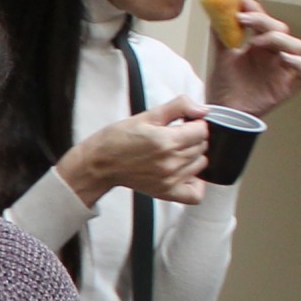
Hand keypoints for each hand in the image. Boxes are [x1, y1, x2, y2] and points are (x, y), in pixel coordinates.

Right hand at [58, 100, 208, 204]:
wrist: (99, 164)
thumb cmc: (117, 139)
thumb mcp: (147, 115)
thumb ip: (179, 106)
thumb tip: (202, 109)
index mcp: (167, 141)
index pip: (202, 130)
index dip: (194, 123)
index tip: (183, 123)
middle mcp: (170, 162)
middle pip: (202, 146)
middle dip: (193, 138)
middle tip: (175, 136)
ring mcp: (169, 179)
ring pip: (201, 164)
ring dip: (193, 156)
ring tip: (176, 152)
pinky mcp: (166, 192)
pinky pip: (195, 193)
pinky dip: (196, 182)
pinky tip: (186, 172)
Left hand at [205, 0, 300, 116]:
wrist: (222, 112)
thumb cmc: (224, 85)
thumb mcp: (220, 56)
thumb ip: (220, 34)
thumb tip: (216, 11)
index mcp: (260, 44)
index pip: (265, 21)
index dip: (256, 10)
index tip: (241, 4)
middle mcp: (274, 54)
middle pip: (281, 29)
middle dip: (264, 21)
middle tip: (242, 21)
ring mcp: (283, 70)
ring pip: (298, 46)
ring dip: (280, 40)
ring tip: (257, 43)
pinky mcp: (288, 88)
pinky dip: (299, 64)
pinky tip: (284, 59)